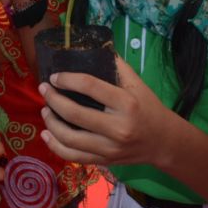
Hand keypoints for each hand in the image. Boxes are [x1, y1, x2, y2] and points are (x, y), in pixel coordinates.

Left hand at [38, 56, 173, 166]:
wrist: (163, 142)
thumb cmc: (148, 107)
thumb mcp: (137, 83)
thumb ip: (115, 65)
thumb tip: (92, 46)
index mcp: (126, 103)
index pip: (90, 87)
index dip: (68, 79)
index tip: (55, 76)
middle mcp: (118, 128)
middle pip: (75, 114)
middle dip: (53, 99)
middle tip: (43, 89)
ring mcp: (110, 148)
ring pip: (70, 138)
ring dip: (51, 123)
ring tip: (45, 110)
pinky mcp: (104, 160)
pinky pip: (74, 156)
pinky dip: (56, 146)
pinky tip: (47, 134)